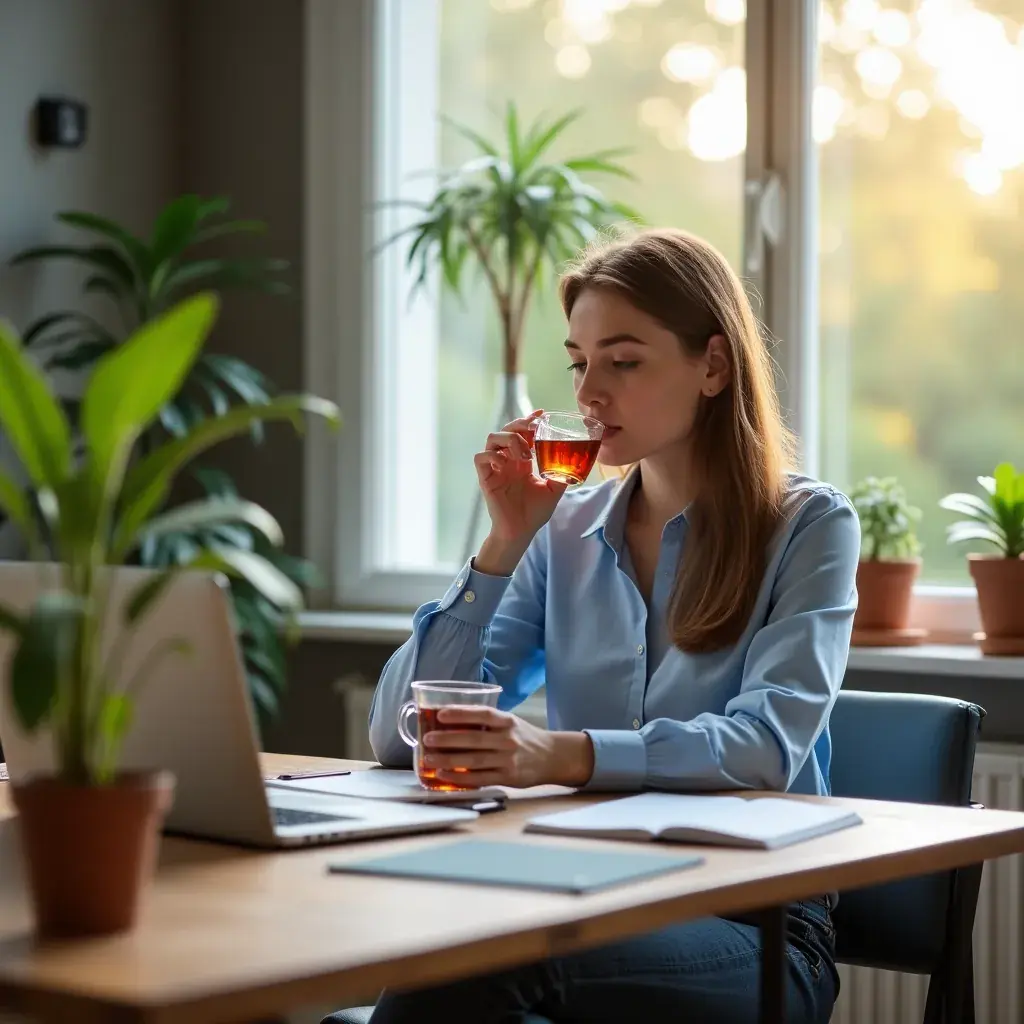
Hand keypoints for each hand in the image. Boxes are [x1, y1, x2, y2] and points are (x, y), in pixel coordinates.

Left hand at [422, 706, 594, 789]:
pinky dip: (459, 778)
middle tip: (427, 739)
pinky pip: (479, 779)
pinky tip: (444, 776)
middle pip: (474, 739)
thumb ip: (487, 722)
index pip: (482, 714)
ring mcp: (508, 760)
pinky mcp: (507, 778)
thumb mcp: (510, 722)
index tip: (440, 714)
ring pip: (473, 761)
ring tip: (429, 759)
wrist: (552, 756)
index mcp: (508, 721)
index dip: (461, 713)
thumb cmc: (525, 737)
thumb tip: (451, 721)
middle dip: (447, 739)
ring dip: (448, 760)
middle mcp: (508, 739)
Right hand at [474, 413, 566, 548]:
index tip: (541, 414)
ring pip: (493, 438)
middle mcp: (507, 460)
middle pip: (507, 429)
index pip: (522, 432)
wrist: (521, 531)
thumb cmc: (534, 513)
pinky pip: (481, 457)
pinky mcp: (486, 478)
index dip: (528, 420)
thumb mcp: (554, 490)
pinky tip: (506, 464)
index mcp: (522, 460)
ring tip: (525, 454)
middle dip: (519, 424)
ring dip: (510, 440)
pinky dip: (493, 455)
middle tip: (533, 429)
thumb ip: (562, 474)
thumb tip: (577, 462)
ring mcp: (496, 468)